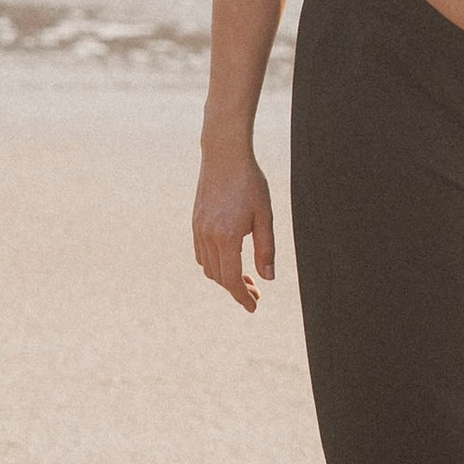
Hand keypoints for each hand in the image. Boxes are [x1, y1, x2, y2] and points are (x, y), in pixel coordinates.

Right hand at [193, 152, 274, 309]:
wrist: (224, 155)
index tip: (253, 307)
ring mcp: (198, 229)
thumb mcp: (265, 216)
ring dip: (224, 278)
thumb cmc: (250, 183)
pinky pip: (201, 253)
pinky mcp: (195, 222)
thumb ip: (266, 249)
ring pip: (208, 267)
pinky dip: (213, 264)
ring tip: (245, 278)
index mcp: (227, 237)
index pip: (231, 279)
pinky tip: (229, 260)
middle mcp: (208, 236)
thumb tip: (267, 278)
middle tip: (256, 293)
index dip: (242, 296)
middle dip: (236, 289)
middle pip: (219, 277)